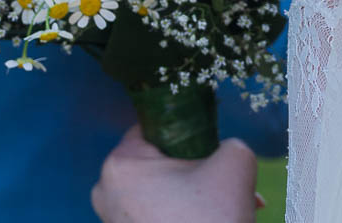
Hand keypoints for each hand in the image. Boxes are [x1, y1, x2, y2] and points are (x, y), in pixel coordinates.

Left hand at [90, 127, 259, 222]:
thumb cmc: (211, 217)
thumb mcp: (235, 162)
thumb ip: (228, 142)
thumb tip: (221, 152)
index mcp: (122, 164)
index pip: (154, 127)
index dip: (186, 131)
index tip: (210, 146)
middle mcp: (105, 191)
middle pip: (156, 161)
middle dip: (192, 169)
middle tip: (222, 182)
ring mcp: (110, 220)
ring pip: (157, 190)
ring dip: (190, 194)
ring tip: (223, 206)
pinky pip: (153, 214)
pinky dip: (179, 215)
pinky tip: (208, 220)